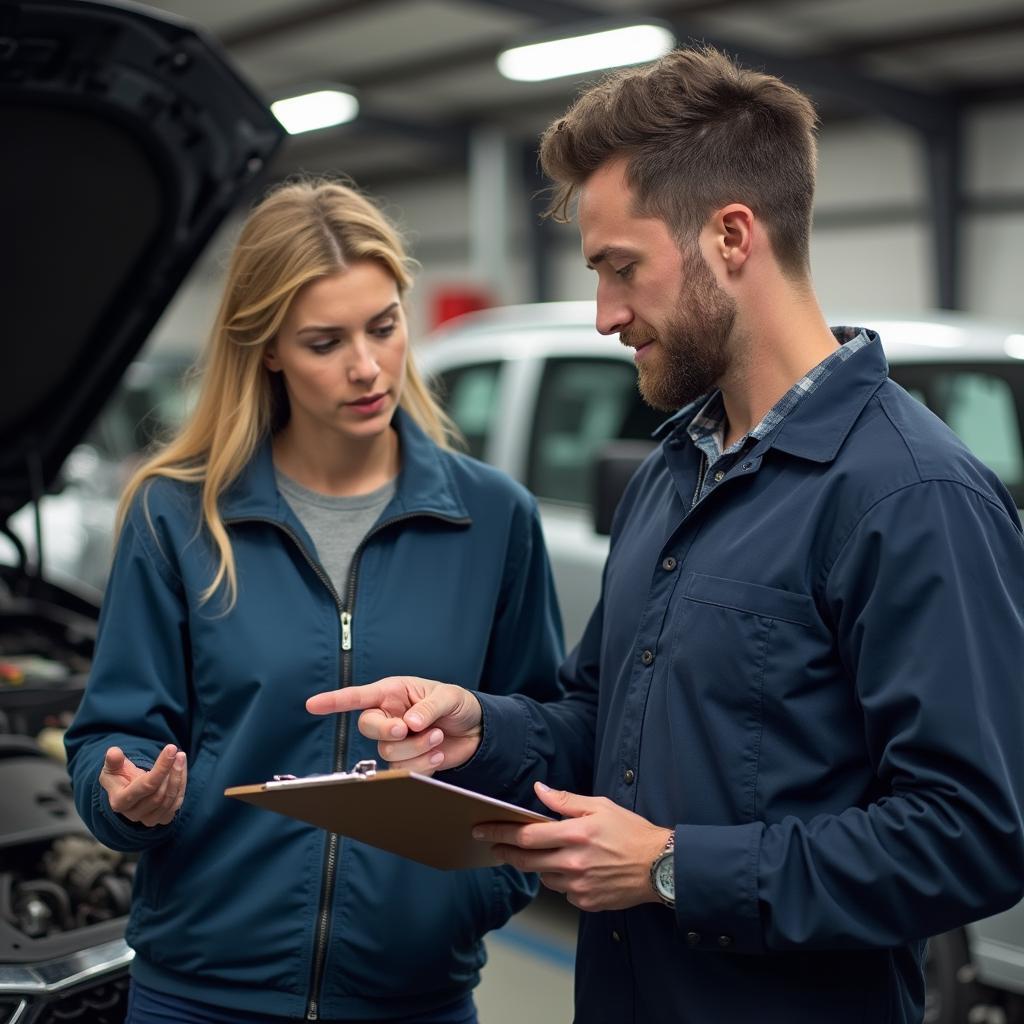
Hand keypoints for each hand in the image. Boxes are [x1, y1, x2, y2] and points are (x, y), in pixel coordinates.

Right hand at [99, 743, 186, 826]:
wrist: (125, 790)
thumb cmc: (119, 776)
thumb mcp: (112, 767)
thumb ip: (113, 760)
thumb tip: (113, 752)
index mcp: (120, 801)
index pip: (146, 786)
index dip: (161, 768)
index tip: (171, 749)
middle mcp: (133, 814)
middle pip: (159, 794)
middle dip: (172, 771)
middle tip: (178, 753)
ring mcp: (148, 819)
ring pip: (170, 799)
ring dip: (178, 776)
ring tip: (180, 757)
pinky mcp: (161, 819)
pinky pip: (177, 803)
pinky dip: (182, 784)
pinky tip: (181, 768)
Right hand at [306, 676, 481, 773]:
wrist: (478, 731)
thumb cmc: (458, 704)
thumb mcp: (448, 697)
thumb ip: (428, 707)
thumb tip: (409, 723)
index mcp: (394, 693)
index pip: (358, 697)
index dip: (334, 701)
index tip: (313, 704)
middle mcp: (390, 717)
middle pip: (367, 727)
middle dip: (386, 730)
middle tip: (406, 729)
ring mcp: (396, 741)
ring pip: (387, 751)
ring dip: (416, 746)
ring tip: (438, 736)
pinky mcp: (407, 763)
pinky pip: (402, 770)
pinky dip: (423, 763)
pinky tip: (439, 752)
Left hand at [473, 782, 670, 911]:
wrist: (660, 866)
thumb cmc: (631, 832)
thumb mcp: (600, 806)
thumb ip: (565, 800)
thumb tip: (539, 790)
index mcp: (575, 835)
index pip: (527, 835)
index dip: (500, 833)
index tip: (483, 830)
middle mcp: (573, 863)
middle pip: (526, 860)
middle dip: (506, 852)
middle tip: (493, 846)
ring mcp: (579, 886)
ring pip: (543, 877)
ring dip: (537, 866)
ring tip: (546, 853)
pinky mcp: (586, 902)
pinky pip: (562, 891)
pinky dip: (561, 880)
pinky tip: (574, 869)